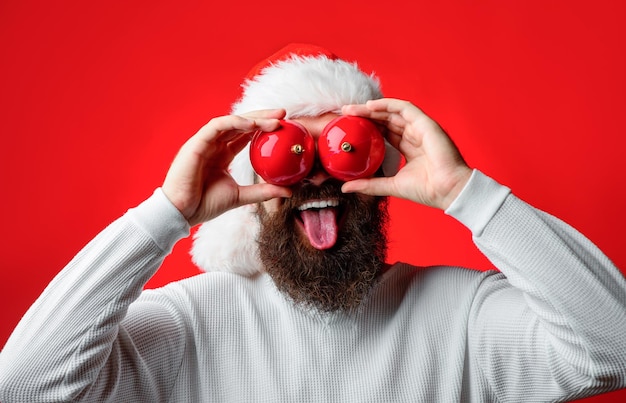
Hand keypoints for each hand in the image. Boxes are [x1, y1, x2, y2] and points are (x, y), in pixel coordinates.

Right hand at [162, 110, 291, 226]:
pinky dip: (235, 123)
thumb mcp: (240, 196)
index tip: (283, 127)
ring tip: (274, 119)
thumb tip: (289, 191)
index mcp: (222, 155)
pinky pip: (217, 126)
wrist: (181, 212)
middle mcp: (214, 146)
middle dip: (262, 117)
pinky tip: (252, 124)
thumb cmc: (204, 204)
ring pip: (231, 122)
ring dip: (253, 118)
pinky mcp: (196, 143)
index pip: (245, 135)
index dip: (263, 128)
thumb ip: (263, 192)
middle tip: (283, 114)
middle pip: (241, 124)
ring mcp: (205, 143)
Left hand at [341, 99, 471, 209]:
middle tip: (344, 114)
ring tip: (351, 109)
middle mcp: (414, 136)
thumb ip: (369, 184)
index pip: (384, 133)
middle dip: (364, 116)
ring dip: (371, 108)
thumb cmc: (426, 190)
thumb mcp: (390, 185)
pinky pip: (404, 108)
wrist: (447, 191)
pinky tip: (370, 106)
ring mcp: (420, 129)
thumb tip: (345, 187)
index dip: (367, 128)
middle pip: (385, 120)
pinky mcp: (426, 124)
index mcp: (408, 148)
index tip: (349, 128)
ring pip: (392, 112)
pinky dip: (387, 104)